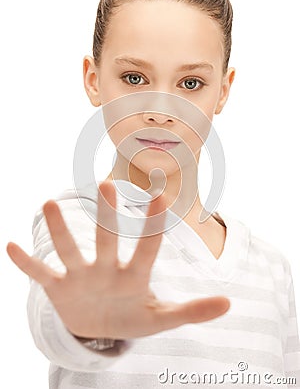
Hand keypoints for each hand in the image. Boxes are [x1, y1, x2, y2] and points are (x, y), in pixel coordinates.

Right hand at [7, 181, 229, 339]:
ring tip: (49, 204)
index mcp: (134, 276)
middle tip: (109, 184)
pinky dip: (26, 263)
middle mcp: (106, 268)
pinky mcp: (59, 289)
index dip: (154, 224)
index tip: (161, 194)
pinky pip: (40, 274)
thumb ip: (191, 310)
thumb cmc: (132, 317)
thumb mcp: (161, 319)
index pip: (147, 247)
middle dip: (108, 216)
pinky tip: (9, 246)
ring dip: (60, 230)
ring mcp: (81, 276)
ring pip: (69, 250)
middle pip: (107, 240)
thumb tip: (229, 302)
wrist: (101, 328)